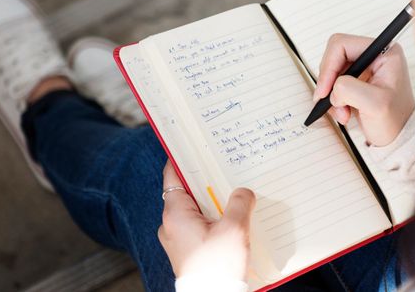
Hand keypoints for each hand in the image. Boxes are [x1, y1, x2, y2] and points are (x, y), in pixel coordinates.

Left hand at [158, 163, 255, 280]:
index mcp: (175, 213)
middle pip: (186, 191)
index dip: (182, 158)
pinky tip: (231, 220)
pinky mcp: (187, 251)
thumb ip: (240, 202)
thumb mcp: (235, 228)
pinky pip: (198, 226)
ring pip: (194, 210)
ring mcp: (177, 239)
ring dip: (211, 202)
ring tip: (233, 194)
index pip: (172, 175)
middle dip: (206, 181)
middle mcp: (171, 224)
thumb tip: (243, 191)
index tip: (193, 146)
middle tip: (224, 169)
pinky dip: (211, 219)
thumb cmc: (218, 267)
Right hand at [314, 34, 414, 145]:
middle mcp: (373, 55)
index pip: (342, 45)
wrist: (398, 138)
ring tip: (343, 113)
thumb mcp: (374, 104)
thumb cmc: (395, 121)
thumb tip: (333, 86)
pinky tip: (344, 112)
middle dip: (330, 82)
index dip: (329, 66)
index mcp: (384, 52)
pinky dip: (333, 100)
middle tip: (333, 102)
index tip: (325, 90)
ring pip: (331, 72)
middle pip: (334, 57)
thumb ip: (349, 89)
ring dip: (332, 94)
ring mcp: (364, 67)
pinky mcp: (356, 80)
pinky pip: (333, 83)